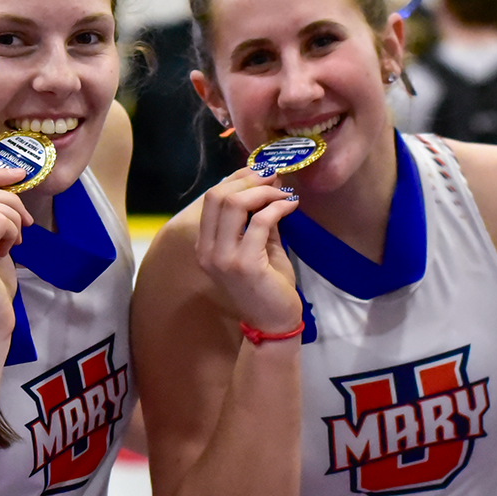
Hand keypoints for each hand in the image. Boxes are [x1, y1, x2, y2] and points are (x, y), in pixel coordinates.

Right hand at [195, 168, 300, 334]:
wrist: (273, 323)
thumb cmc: (268, 286)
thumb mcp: (259, 247)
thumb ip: (257, 219)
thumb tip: (268, 185)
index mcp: (205, 245)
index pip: (212, 198)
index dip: (237, 178)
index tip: (261, 172)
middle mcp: (208, 251)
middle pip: (218, 196)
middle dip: (248, 180)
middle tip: (274, 178)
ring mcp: (223, 258)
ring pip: (234, 204)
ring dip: (263, 192)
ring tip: (283, 193)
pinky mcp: (245, 264)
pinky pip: (259, 221)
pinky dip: (277, 208)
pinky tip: (290, 206)